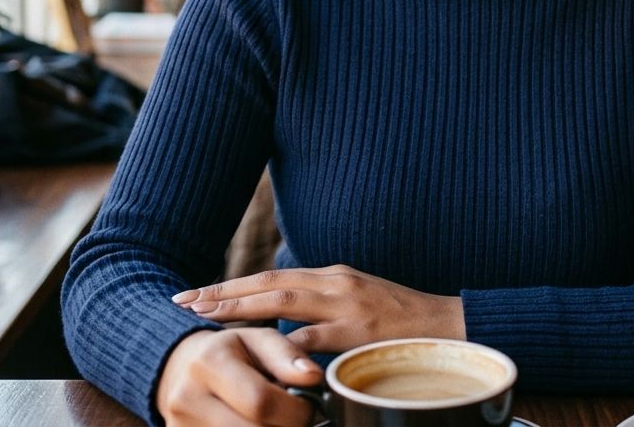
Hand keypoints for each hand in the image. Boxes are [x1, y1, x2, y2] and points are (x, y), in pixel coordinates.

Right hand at [156, 326, 322, 426]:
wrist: (179, 367)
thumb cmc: (227, 350)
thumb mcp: (257, 339)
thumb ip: (287, 356)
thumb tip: (314, 377)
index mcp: (210, 363)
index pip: (261, 401)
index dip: (295, 410)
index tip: (308, 407)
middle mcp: (187, 399)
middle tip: (296, 418)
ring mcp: (180, 426)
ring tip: (275, 418)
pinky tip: (256, 423)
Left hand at [172, 265, 465, 352]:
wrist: (448, 326)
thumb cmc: (401, 321)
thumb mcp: (357, 304)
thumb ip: (322, 309)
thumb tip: (284, 325)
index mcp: (331, 275)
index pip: (272, 277)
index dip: (233, 285)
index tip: (198, 293)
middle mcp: (333, 282)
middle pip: (268, 283)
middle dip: (224, 292)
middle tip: (185, 300)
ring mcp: (345, 304)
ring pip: (282, 302)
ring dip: (240, 310)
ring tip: (205, 318)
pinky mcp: (358, 330)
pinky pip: (312, 340)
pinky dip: (283, 350)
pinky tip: (259, 358)